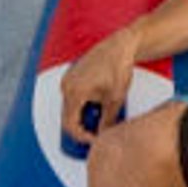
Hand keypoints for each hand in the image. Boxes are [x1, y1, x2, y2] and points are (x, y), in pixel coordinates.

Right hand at [56, 32, 140, 146]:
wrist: (120, 46)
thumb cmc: (118, 68)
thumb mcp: (115, 100)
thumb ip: (107, 121)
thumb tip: (103, 136)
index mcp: (75, 92)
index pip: (69, 124)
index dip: (81, 137)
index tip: (94, 140)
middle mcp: (66, 85)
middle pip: (67, 117)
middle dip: (81, 128)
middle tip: (96, 134)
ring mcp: (68, 79)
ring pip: (69, 107)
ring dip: (81, 117)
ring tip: (99, 118)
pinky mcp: (72, 75)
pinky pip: (71, 97)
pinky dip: (81, 106)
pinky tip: (96, 106)